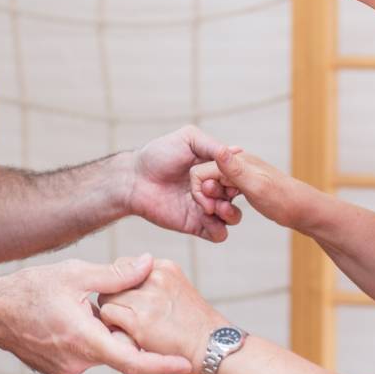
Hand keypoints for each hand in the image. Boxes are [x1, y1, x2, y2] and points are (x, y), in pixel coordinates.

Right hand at [0, 255, 190, 373]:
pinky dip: (89, 338)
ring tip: (79, 306)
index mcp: (84, 339)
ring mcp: (68, 370)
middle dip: (125, 329)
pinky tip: (69, 318)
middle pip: (119, 349)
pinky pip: (86, 355)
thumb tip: (148, 263)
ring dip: (103, 332)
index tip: (185, 363)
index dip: (161, 364)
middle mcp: (77, 362)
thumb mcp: (75, 273)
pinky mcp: (60, 371)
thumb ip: (116, 274)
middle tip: (110, 303)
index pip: (132, 360)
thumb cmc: (31, 289)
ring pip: (102, 351)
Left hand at [98, 259, 226, 368]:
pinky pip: (109, 315)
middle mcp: (155, 277)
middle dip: (117, 300)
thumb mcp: (177, 289)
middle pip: (113, 282)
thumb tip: (123, 283)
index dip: (123, 286)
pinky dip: (114, 327)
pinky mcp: (140, 320)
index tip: (133, 302)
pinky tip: (130, 335)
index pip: (124, 266)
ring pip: (107, 298)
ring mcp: (147, 298)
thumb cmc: (194, 325)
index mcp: (164, 267)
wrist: (212, 347)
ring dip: (114, 314)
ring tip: (131, 327)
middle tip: (130, 316)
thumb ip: (153, 282)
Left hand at [124, 125, 242, 241]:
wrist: (134, 179)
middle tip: (213, 189)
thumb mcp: (188, 139)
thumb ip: (212, 145)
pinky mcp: (196, 225)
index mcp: (216, 169)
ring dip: (229, 213)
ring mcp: (206, 208)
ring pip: (233, 217)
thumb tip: (238, 151)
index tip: (229, 174)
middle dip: (232, 194)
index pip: (239, 175)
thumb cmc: (158, 154)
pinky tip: (206, 217)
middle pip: (239, 197)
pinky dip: (219, 229)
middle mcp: (214, 189)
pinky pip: (218, 234)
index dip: (239, 176)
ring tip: (213, 206)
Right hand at [191, 146, 305, 229]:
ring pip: (215, 186)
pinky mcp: (246, 185)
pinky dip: (224, 202)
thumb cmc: (283, 200)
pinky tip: (233, 211)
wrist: (305, 210)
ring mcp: (242, 175)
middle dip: (209, 198)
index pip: (201, 171)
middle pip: (206, 178)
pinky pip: (225, 192)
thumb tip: (217, 149)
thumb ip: (234, 169)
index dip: (201, 192)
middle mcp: (237, 164)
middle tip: (224, 211)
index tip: (211, 208)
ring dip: (217, 202)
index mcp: (236, 161)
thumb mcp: (256, 186)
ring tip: (230, 213)